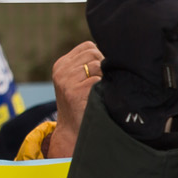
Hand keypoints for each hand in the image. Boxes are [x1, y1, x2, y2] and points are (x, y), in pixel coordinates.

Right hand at [47, 40, 104, 157]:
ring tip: (100, 90)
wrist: (73, 131)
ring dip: (104, 77)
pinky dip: (104, 87)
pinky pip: (98, 79)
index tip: (101, 72)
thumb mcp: (78, 80)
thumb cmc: (82, 104)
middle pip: (94, 52)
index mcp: (62, 64)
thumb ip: (88, 65)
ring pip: (97, 65)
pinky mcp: (74, 91)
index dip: (100, 56)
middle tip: (103, 82)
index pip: (88, 46)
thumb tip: (115, 51)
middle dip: (104, 65)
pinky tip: (99, 97)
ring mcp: (66, 80)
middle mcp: (61, 70)